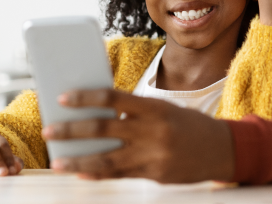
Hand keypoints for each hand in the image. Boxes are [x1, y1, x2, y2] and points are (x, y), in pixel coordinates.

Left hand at [41, 88, 234, 182]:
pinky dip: (98, 174)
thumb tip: (96, 113)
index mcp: (153, 108)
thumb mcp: (162, 109)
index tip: (63, 98)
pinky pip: (120, 175)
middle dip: (72, 130)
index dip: (85, 98)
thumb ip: (133, 112)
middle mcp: (152, 131)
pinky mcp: (154, 175)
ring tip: (57, 161)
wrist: (222, 149)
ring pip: (107, 159)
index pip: (112, 98)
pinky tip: (81, 172)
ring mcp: (153, 156)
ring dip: (78, 161)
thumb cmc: (187, 123)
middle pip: (103, 129)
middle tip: (49, 130)